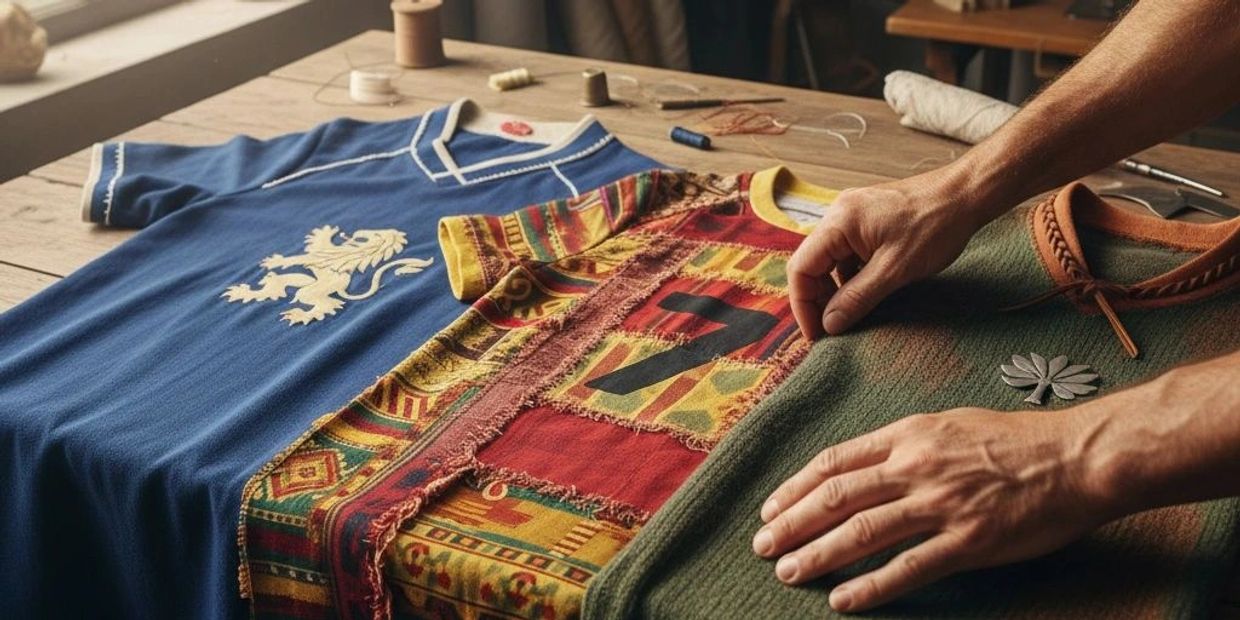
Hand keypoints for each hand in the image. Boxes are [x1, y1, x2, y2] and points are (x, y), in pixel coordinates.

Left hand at [751, 408, 1119, 612]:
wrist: (1076, 458)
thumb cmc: (1015, 440)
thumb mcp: (949, 424)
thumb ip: (905, 443)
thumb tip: (864, 462)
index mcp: (908, 435)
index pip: (834, 462)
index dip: (796, 487)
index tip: (771, 508)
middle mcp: (916, 466)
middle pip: (836, 497)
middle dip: (791, 523)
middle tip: (762, 546)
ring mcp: (941, 505)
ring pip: (862, 531)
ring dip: (817, 554)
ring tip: (787, 573)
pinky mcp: (968, 542)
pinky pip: (908, 567)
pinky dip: (870, 585)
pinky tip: (842, 600)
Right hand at [787, 172, 982, 337]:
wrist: (967, 194)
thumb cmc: (936, 225)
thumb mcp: (895, 270)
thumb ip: (858, 298)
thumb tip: (829, 324)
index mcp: (838, 222)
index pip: (800, 268)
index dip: (804, 305)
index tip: (817, 334)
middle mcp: (838, 215)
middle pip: (811, 264)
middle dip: (818, 299)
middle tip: (833, 329)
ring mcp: (852, 216)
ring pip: (830, 261)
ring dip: (837, 289)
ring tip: (853, 313)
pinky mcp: (868, 221)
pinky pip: (848, 253)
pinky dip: (852, 276)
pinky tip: (869, 291)